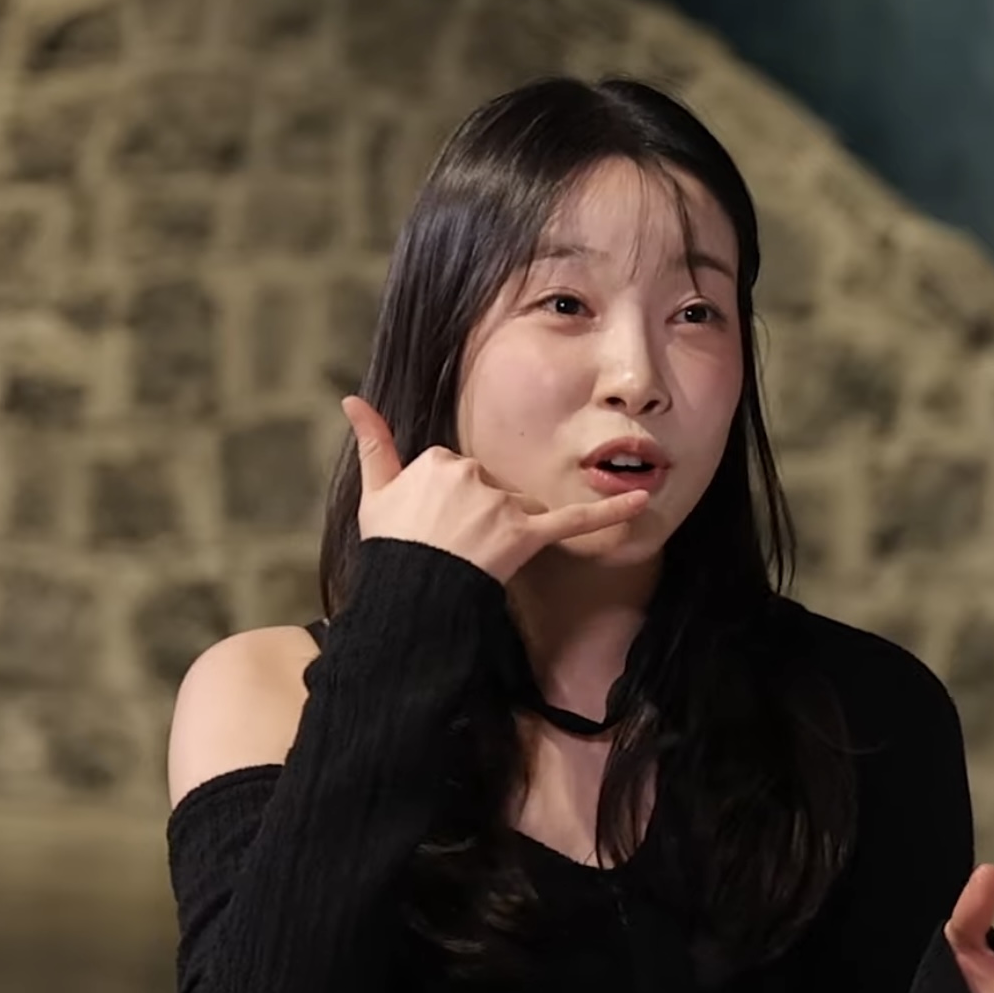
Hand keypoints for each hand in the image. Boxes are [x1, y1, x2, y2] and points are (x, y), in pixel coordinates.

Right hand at [343, 396, 647, 583]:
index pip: (456, 473)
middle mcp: (472, 475)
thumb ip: (372, 443)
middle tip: (448, 548)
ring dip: (499, 533)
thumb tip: (351, 399)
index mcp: (440, 461)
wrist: (409, 593)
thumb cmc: (391, 548)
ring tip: (470, 559)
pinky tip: (643, 502)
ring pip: (514, 509)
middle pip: (488, 489)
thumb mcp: (374, 494)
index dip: (446, 504)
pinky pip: (574, 520)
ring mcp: (500, 505)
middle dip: (474, 517)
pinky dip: (610, 512)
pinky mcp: (526, 534)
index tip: (429, 527)